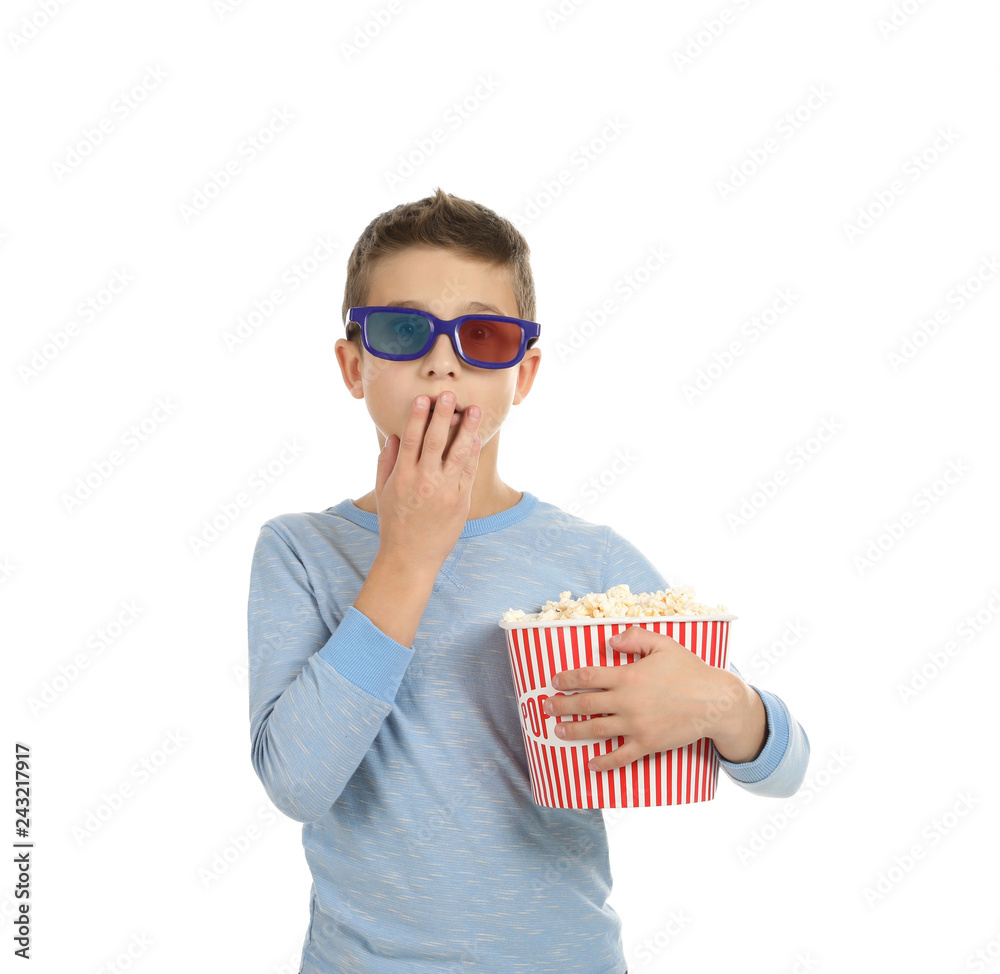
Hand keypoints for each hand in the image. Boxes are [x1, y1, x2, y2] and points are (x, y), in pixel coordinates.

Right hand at [373, 392, 481, 571]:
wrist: (411, 558)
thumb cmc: (394, 523)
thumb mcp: (382, 492)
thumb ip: (386, 462)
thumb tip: (394, 435)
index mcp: (403, 476)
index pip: (410, 439)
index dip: (417, 416)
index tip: (423, 398)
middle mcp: (424, 481)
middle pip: (435, 440)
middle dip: (443, 415)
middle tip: (450, 394)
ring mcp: (445, 491)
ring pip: (458, 453)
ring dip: (467, 429)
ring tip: (474, 410)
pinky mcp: (461, 501)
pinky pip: (469, 471)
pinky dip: (472, 452)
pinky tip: (476, 436)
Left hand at [542, 624, 766, 771]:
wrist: (715, 701)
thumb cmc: (689, 670)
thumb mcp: (663, 644)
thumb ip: (634, 637)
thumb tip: (609, 642)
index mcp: (628, 676)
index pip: (587, 677)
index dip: (567, 679)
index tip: (554, 681)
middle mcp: (627, 702)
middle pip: (585, 705)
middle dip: (561, 705)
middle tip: (546, 706)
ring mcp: (636, 725)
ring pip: (596, 730)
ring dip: (573, 731)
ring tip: (557, 730)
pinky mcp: (647, 744)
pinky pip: (620, 756)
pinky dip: (603, 762)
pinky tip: (590, 764)